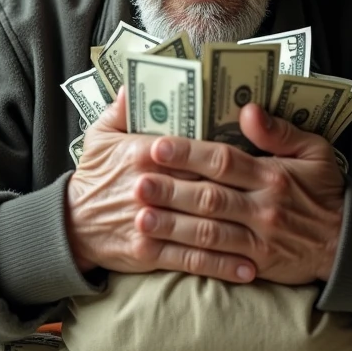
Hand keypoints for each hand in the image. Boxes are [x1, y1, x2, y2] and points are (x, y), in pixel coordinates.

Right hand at [65, 89, 259, 282]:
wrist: (70, 225)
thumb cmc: (93, 176)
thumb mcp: (101, 134)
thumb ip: (124, 108)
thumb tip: (141, 82)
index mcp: (143, 153)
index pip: (194, 151)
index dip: (227, 154)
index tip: (258, 155)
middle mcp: (151, 188)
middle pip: (206, 188)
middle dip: (244, 195)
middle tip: (281, 199)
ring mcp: (151, 223)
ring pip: (205, 227)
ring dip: (242, 235)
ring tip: (275, 237)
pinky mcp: (150, 253)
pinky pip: (193, 260)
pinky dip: (222, 266)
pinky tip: (249, 268)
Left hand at [134, 103, 345, 285]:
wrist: (347, 243)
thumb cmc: (325, 191)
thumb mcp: (314, 152)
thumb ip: (279, 131)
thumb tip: (248, 109)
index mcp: (273, 175)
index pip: (224, 161)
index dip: (189, 154)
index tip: (157, 146)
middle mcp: (263, 207)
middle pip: (209, 198)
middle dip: (170, 191)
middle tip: (136, 182)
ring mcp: (259, 239)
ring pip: (209, 233)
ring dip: (173, 226)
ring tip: (141, 218)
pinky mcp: (256, 265)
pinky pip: (220, 263)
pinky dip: (192, 259)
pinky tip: (166, 253)